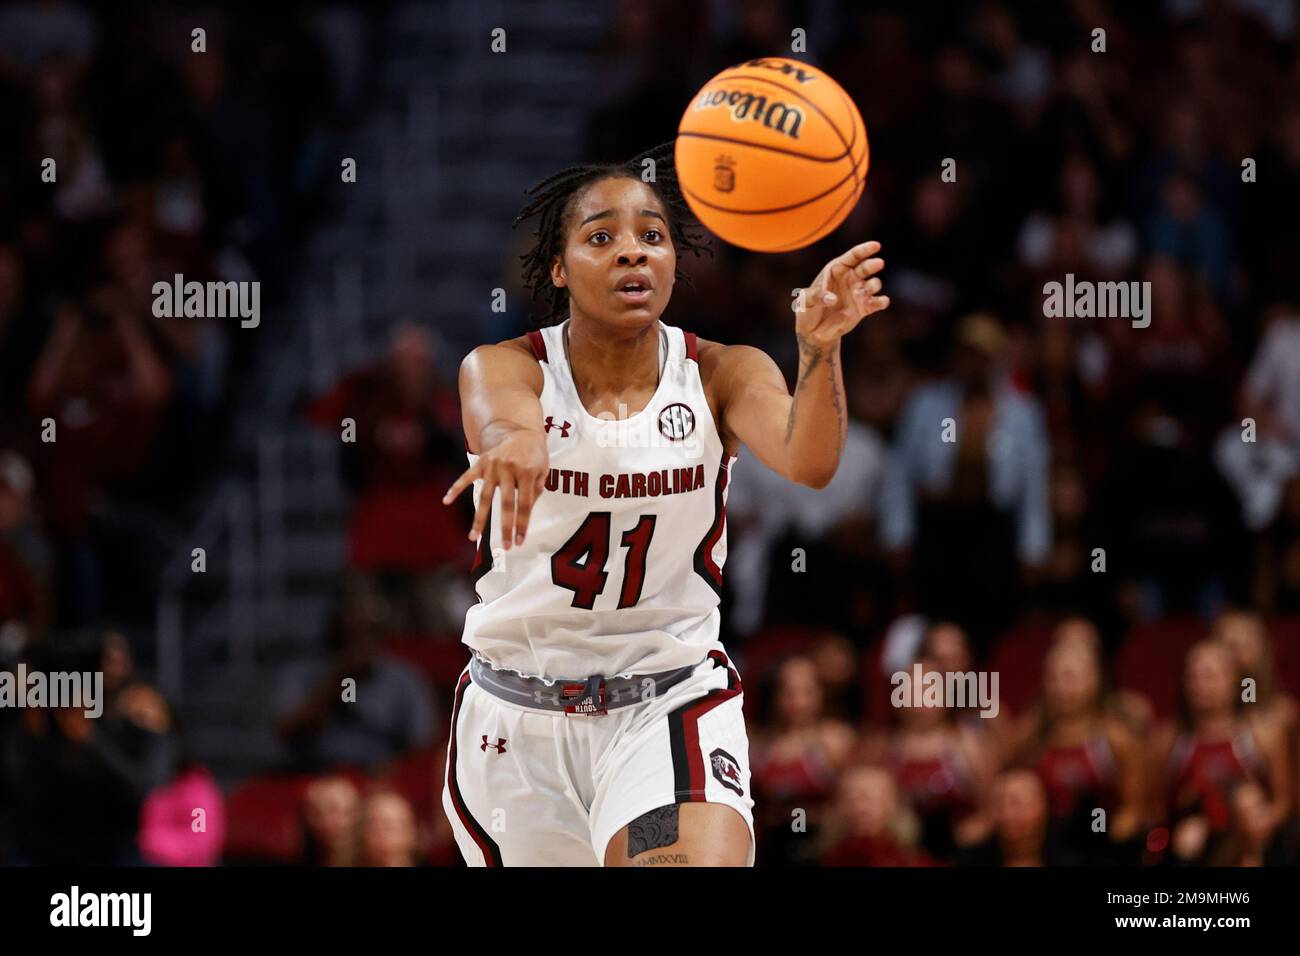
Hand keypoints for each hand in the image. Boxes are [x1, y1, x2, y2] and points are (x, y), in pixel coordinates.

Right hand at [442, 428, 548, 548]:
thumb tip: (524, 512)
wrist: (521, 431)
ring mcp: (493, 466)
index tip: (520, 541)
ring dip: (478, 518)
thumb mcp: (543, 469)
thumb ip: (536, 490)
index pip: (525, 504)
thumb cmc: (535, 454)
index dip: (522, 524)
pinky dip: (456, 488)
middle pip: (506, 504)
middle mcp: (508, 469)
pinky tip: (446, 500)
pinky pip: (466, 477)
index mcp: (526, 471)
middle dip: (506, 527)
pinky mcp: (481, 462)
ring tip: (473, 537)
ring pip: (484, 496)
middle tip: (505, 546)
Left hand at [793, 240, 889, 348]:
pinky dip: (880, 301)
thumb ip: (817, 296)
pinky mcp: (865, 308)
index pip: (853, 256)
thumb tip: (833, 299)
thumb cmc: (807, 310)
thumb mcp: (806, 301)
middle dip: (873, 264)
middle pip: (866, 267)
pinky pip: (879, 302)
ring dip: (872, 286)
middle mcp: (851, 278)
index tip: (876, 246)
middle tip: (878, 263)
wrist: (813, 332)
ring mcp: (859, 293)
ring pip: (874, 284)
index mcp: (837, 269)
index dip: (865, 249)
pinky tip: (875, 302)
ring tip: (860, 293)